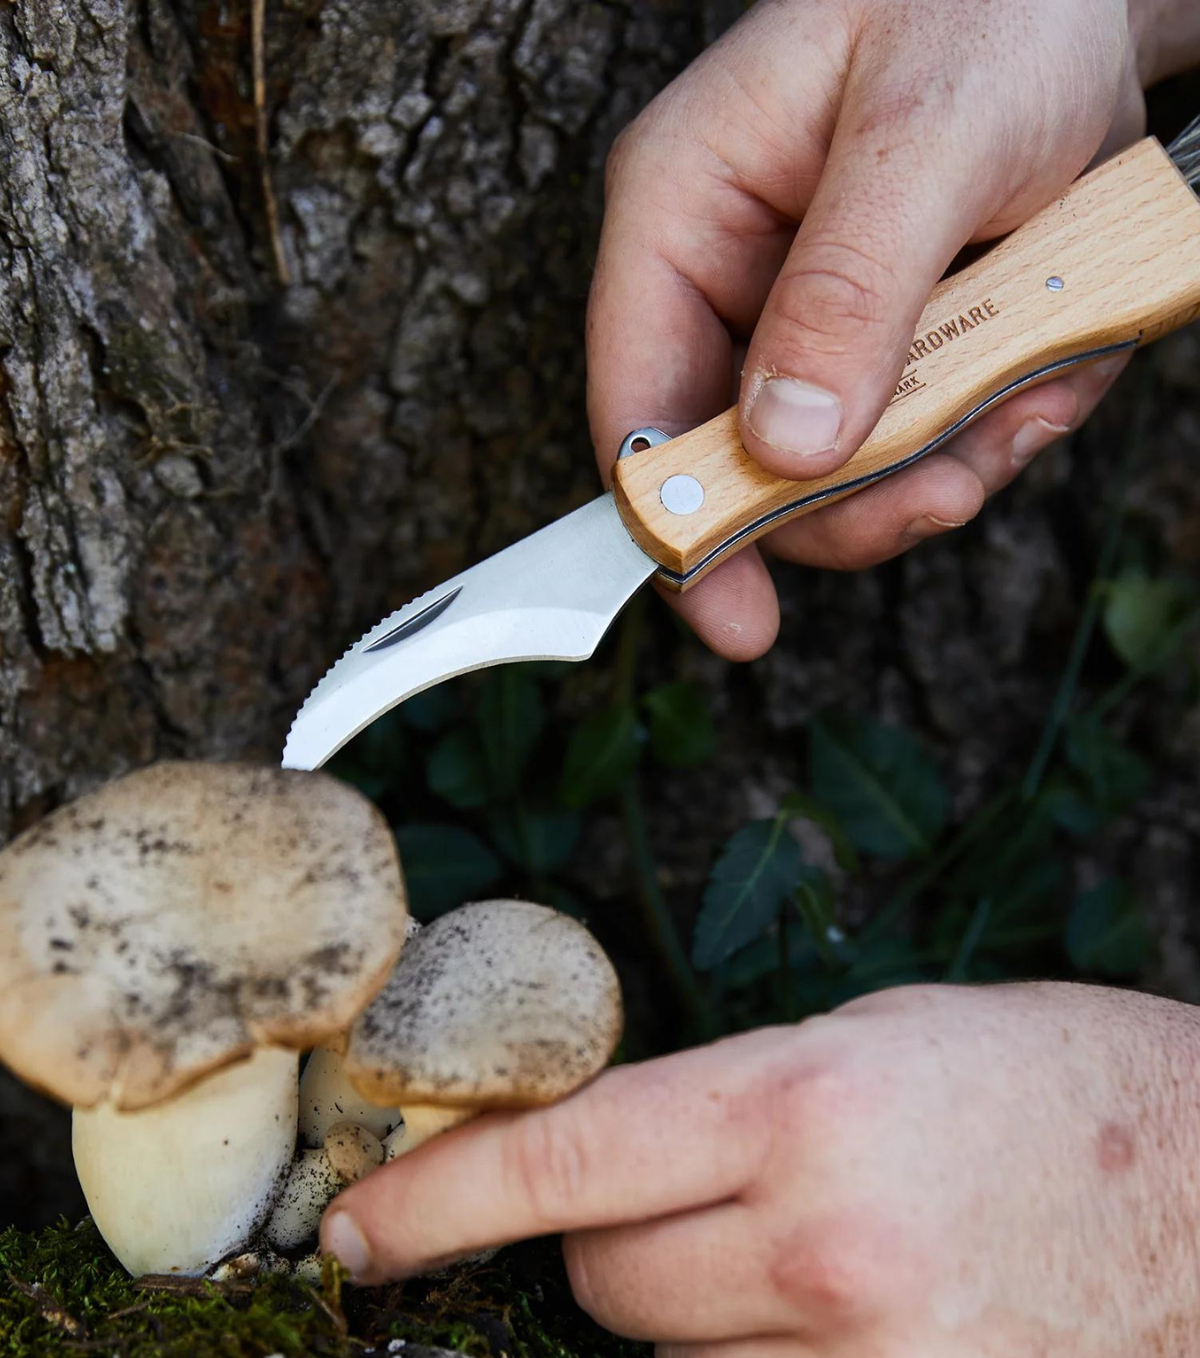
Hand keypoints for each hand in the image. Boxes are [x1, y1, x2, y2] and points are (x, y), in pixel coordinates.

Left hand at [323, 982, 1199, 1357]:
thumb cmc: (1043, 1087)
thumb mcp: (866, 1040)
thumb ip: (708, 1107)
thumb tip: (565, 1177)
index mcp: (803, 1107)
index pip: (559, 1162)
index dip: (433, 1201)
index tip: (351, 1235)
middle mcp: (828, 1252)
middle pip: (601, 1279)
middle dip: (628, 1243)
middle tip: (732, 1203)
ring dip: (718, 1323)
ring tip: (842, 1269)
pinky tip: (892, 1344)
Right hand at [587, 0, 1166, 660]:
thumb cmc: (987, 8)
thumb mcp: (926, 130)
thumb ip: (852, 287)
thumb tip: (789, 447)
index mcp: (685, 213)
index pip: (638, 398)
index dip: (678, 523)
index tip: (736, 621)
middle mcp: (732, 285)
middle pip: (749, 469)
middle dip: (858, 499)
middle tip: (952, 488)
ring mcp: (812, 330)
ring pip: (848, 476)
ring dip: (952, 461)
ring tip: (1038, 380)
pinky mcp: (889, 354)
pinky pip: (931, 445)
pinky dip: (1002, 429)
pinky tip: (1051, 362)